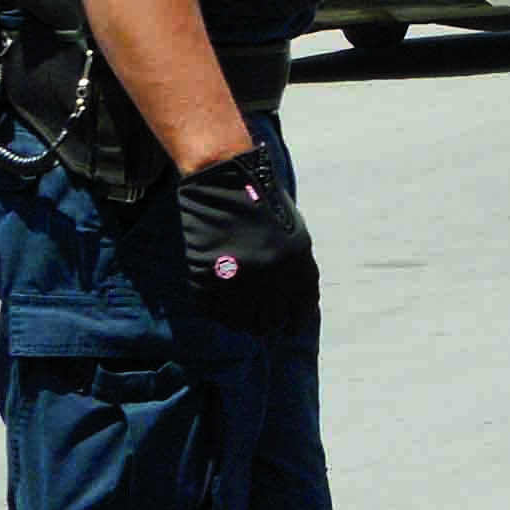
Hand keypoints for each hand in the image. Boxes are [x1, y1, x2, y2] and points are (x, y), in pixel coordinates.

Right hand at [169, 148, 319, 333]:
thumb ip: (295, 270)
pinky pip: (214, 312)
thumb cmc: (263, 203)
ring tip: (237, 308)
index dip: (293, 323)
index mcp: (299, 267)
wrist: (226, 181)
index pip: (301, 312)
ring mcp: (239, 281)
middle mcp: (273, 280)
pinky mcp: (209, 280)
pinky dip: (217, 312)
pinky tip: (219, 301)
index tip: (286, 327)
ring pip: (242, 324)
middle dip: (266, 324)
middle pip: (270, 324)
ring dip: (240, 320)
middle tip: (257, 318)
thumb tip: (293, 305)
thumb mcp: (293, 235)